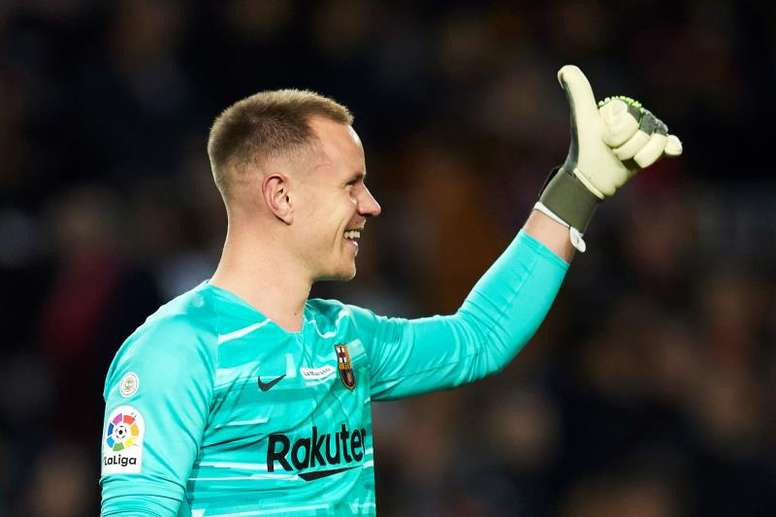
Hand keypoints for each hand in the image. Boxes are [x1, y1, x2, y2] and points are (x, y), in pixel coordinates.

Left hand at [536, 65, 682, 250]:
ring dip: (637, 156)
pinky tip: (672, 150)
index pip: (632, 120)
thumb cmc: (585, 147)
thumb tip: (564, 70)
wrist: (590, 177)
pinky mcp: (653, 149)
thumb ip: (579, 94)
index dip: (616, 135)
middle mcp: (637, 117)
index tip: (602, 139)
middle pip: (645, 131)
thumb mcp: (583, 119)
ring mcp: (646, 133)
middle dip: (626, 147)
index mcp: (622, 107)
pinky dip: (670, 148)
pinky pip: (669, 145)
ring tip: (621, 158)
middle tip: (611, 150)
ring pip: (657, 141)